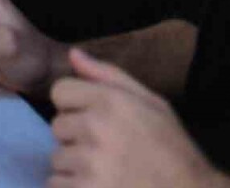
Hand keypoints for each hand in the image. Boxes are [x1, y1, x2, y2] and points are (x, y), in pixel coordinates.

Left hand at [48, 49, 218, 187]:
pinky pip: (56, 184)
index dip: (76, 106)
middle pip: (58, 125)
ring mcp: (90, 164)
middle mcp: (97, 128)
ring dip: (76, 166)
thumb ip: (108, 75)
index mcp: (111, 101)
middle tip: (108, 150)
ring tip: (107, 172)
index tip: (94, 119)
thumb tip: (73, 54)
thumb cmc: (172, 150)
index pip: (60, 91)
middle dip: (77, 137)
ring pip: (57, 158)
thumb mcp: (152, 104)